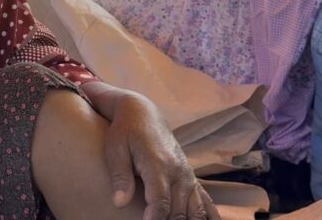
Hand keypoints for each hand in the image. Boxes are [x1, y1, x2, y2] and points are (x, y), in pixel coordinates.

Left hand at [83, 82, 218, 219]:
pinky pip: (205, 200)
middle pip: (179, 209)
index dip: (155, 218)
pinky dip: (206, 216)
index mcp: (158, 165)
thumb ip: (119, 176)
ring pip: (195, 209)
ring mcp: (187, 174)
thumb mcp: (115, 149)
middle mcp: (178, 171)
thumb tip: (119, 203)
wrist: (142, 112)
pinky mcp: (190, 176)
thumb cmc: (124, 131)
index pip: (161, 200)